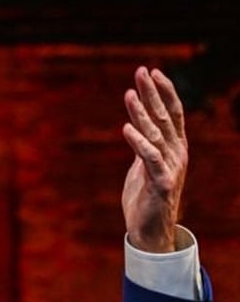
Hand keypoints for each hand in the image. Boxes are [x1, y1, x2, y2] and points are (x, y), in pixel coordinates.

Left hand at [121, 66, 187, 252]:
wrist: (150, 230)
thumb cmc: (145, 197)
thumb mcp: (144, 165)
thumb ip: (144, 146)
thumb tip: (136, 125)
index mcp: (174, 147)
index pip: (173, 113)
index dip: (164, 91)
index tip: (152, 71)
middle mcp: (176, 154)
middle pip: (164, 117)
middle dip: (152, 93)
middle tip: (141, 71)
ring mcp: (170, 168)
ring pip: (155, 134)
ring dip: (141, 113)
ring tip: (129, 94)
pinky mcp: (160, 183)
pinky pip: (149, 158)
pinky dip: (138, 142)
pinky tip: (126, 128)